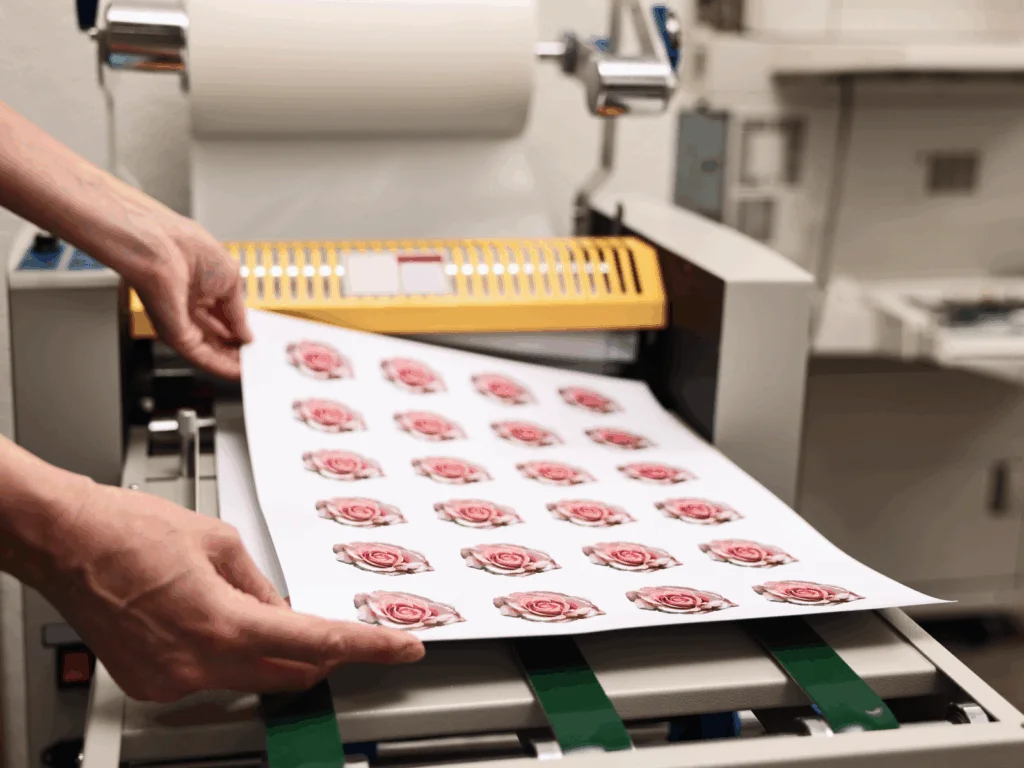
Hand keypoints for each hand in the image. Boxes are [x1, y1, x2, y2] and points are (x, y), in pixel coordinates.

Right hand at [37, 482, 423, 702]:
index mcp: (223, 623)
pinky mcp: (150, 684)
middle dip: (322, 656)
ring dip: (272, 652)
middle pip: (290, 674)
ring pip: (250, 679)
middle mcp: (197, 665)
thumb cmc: (128, 531)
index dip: (368, 648)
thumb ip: (262, 586)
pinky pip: (211, 677)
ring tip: (252, 606)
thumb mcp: (220, 542)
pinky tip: (215, 620)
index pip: (318, 643)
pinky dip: (229, 655)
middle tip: (341, 632)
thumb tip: (283, 613)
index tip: (402, 649)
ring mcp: (171, 681)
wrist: (64, 542)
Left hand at [130, 212, 251, 380]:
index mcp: (201, 286)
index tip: (256, 339)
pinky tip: (237, 372)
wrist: (157, 249)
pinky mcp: (175, 335)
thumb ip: (240, 312)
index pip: (224, 314)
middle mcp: (189, 305)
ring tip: (252, 369)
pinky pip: (201, 356)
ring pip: (211, 350)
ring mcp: (180, 322)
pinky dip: (220, 366)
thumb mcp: (231, 279)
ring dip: (231, 362)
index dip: (241, 327)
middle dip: (237, 348)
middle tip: (257, 358)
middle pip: (217, 335)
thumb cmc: (186, 248)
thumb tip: (248, 334)